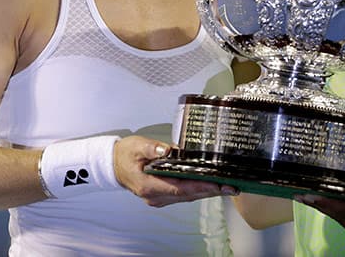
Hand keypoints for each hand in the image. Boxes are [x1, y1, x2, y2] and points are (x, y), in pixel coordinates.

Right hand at [112, 136, 235, 207]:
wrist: (113, 164)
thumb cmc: (125, 155)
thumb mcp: (136, 146)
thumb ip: (152, 148)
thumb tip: (168, 150)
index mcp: (149, 185)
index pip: (180, 188)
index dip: (200, 187)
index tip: (217, 184)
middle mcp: (155, 196)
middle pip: (188, 195)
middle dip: (210, 191)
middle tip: (231, 186)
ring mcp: (159, 198)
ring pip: (187, 197)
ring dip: (207, 192)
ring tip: (227, 187)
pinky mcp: (163, 195)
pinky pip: (183, 195)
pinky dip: (198, 191)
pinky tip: (211, 186)